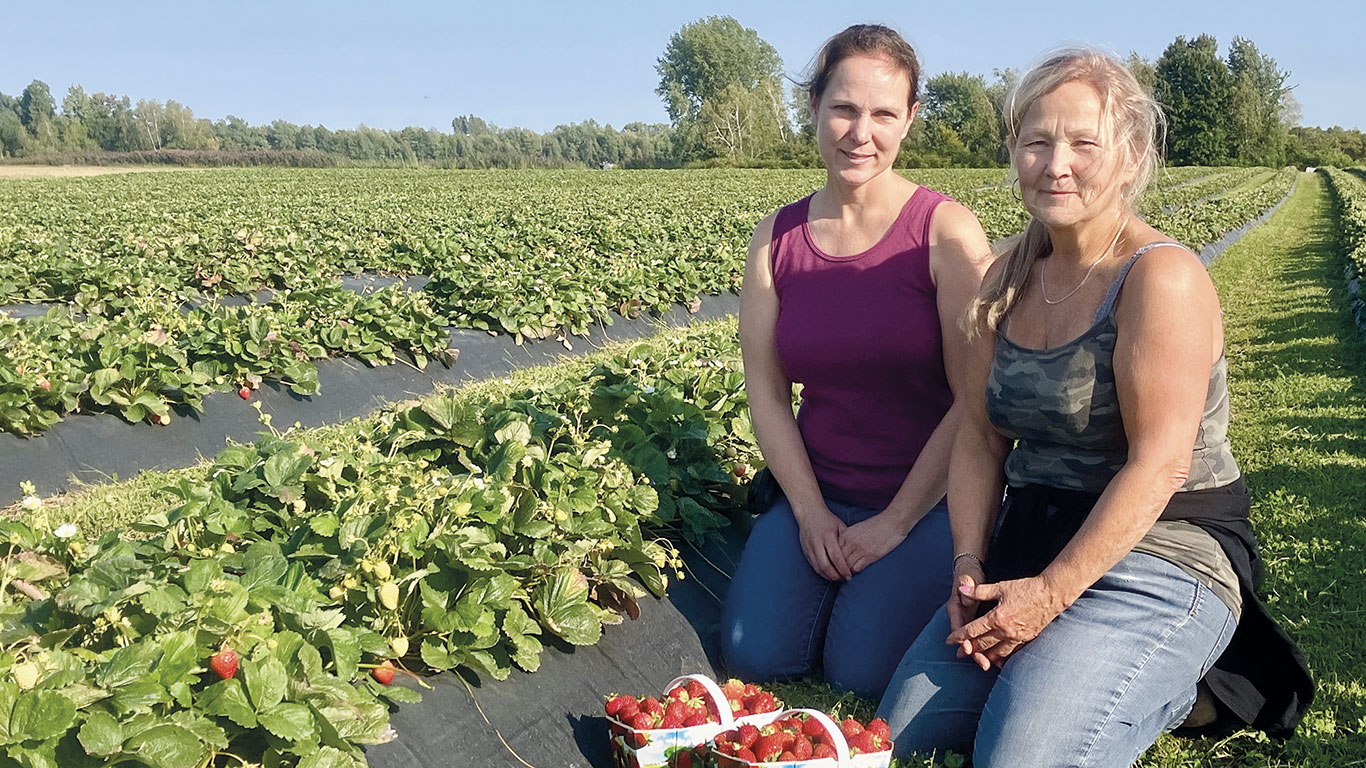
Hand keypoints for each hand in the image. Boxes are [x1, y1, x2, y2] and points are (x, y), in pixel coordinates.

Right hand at [793, 506, 851, 580]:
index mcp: (827, 536)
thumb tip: (855, 555)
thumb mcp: (840, 526)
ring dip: (828, 576)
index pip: (836, 557)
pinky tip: (829, 574)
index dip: (843, 568)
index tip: (850, 575)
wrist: (809, 513)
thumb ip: (846, 541)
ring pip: (818, 568)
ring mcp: (809, 548)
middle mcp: (817, 543)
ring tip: (838, 578)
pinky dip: (822, 572)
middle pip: (825, 566)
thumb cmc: (827, 520)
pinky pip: (813, 566)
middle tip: (844, 579)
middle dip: (836, 576)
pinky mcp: (805, 551)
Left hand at [839, 513, 907, 574]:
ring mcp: (860, 549)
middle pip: (838, 559)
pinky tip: (857, 571)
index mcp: (847, 534)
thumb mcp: (858, 527)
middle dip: (838, 566)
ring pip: (846, 565)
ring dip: (846, 571)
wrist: (893, 522)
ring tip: (847, 574)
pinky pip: (856, 568)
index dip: (834, 558)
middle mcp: (851, 541)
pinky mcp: (870, 556)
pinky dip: (855, 572)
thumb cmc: (878, 524)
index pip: (834, 550)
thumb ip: (849, 537)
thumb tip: (844, 547)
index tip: (835, 563)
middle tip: (839, 572)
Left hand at [946, 576, 1065, 669]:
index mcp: (996, 618)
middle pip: (982, 644)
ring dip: (985, 656)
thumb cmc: (1026, 588)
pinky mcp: (1027, 639)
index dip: (959, 636)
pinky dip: (1003, 658)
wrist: (1051, 594)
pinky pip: (1012, 653)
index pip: (972, 630)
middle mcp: (1006, 631)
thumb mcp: (1000, 587)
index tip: (949, 641)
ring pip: (997, 653)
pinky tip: (999, 661)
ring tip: (977, 659)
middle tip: (958, 655)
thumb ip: (979, 591)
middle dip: (969, 650)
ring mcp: (1017, 637)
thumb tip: (961, 589)